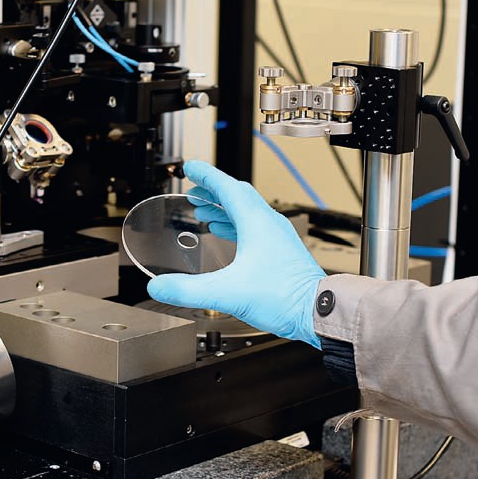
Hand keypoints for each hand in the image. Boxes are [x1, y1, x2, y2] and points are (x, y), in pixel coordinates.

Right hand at [147, 160, 325, 347]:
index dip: (206, 175)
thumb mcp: (227, 293)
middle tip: (194, 187)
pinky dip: (235, 225)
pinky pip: (254, 227)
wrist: (318, 311)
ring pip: (246, 211)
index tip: (192, 167)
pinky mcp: (280, 252)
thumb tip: (158, 288)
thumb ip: (188, 290)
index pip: (227, 187)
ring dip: (223, 207)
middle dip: (213, 190)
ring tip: (204, 211)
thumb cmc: (285, 297)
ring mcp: (277, 237)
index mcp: (256, 223)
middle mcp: (268, 224)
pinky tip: (227, 235)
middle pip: (237, 195)